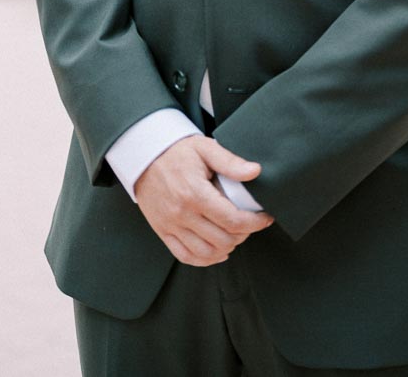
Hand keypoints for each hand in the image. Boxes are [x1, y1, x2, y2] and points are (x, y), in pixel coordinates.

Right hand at [134, 135, 273, 266]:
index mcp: (195, 193)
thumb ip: (230, 161)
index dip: (254, 223)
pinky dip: (205, 259)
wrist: (143, 155)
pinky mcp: (163, 231)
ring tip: (236, 235)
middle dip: (244, 234)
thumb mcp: (204, 148)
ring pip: (207, 252)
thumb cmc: (177, 151)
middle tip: (250, 223)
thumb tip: (255, 171)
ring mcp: (171, 225)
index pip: (232, 220)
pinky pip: (185, 256)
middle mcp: (182, 213)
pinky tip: (218, 252)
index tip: (265, 218)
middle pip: (223, 239)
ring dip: (227, 248)